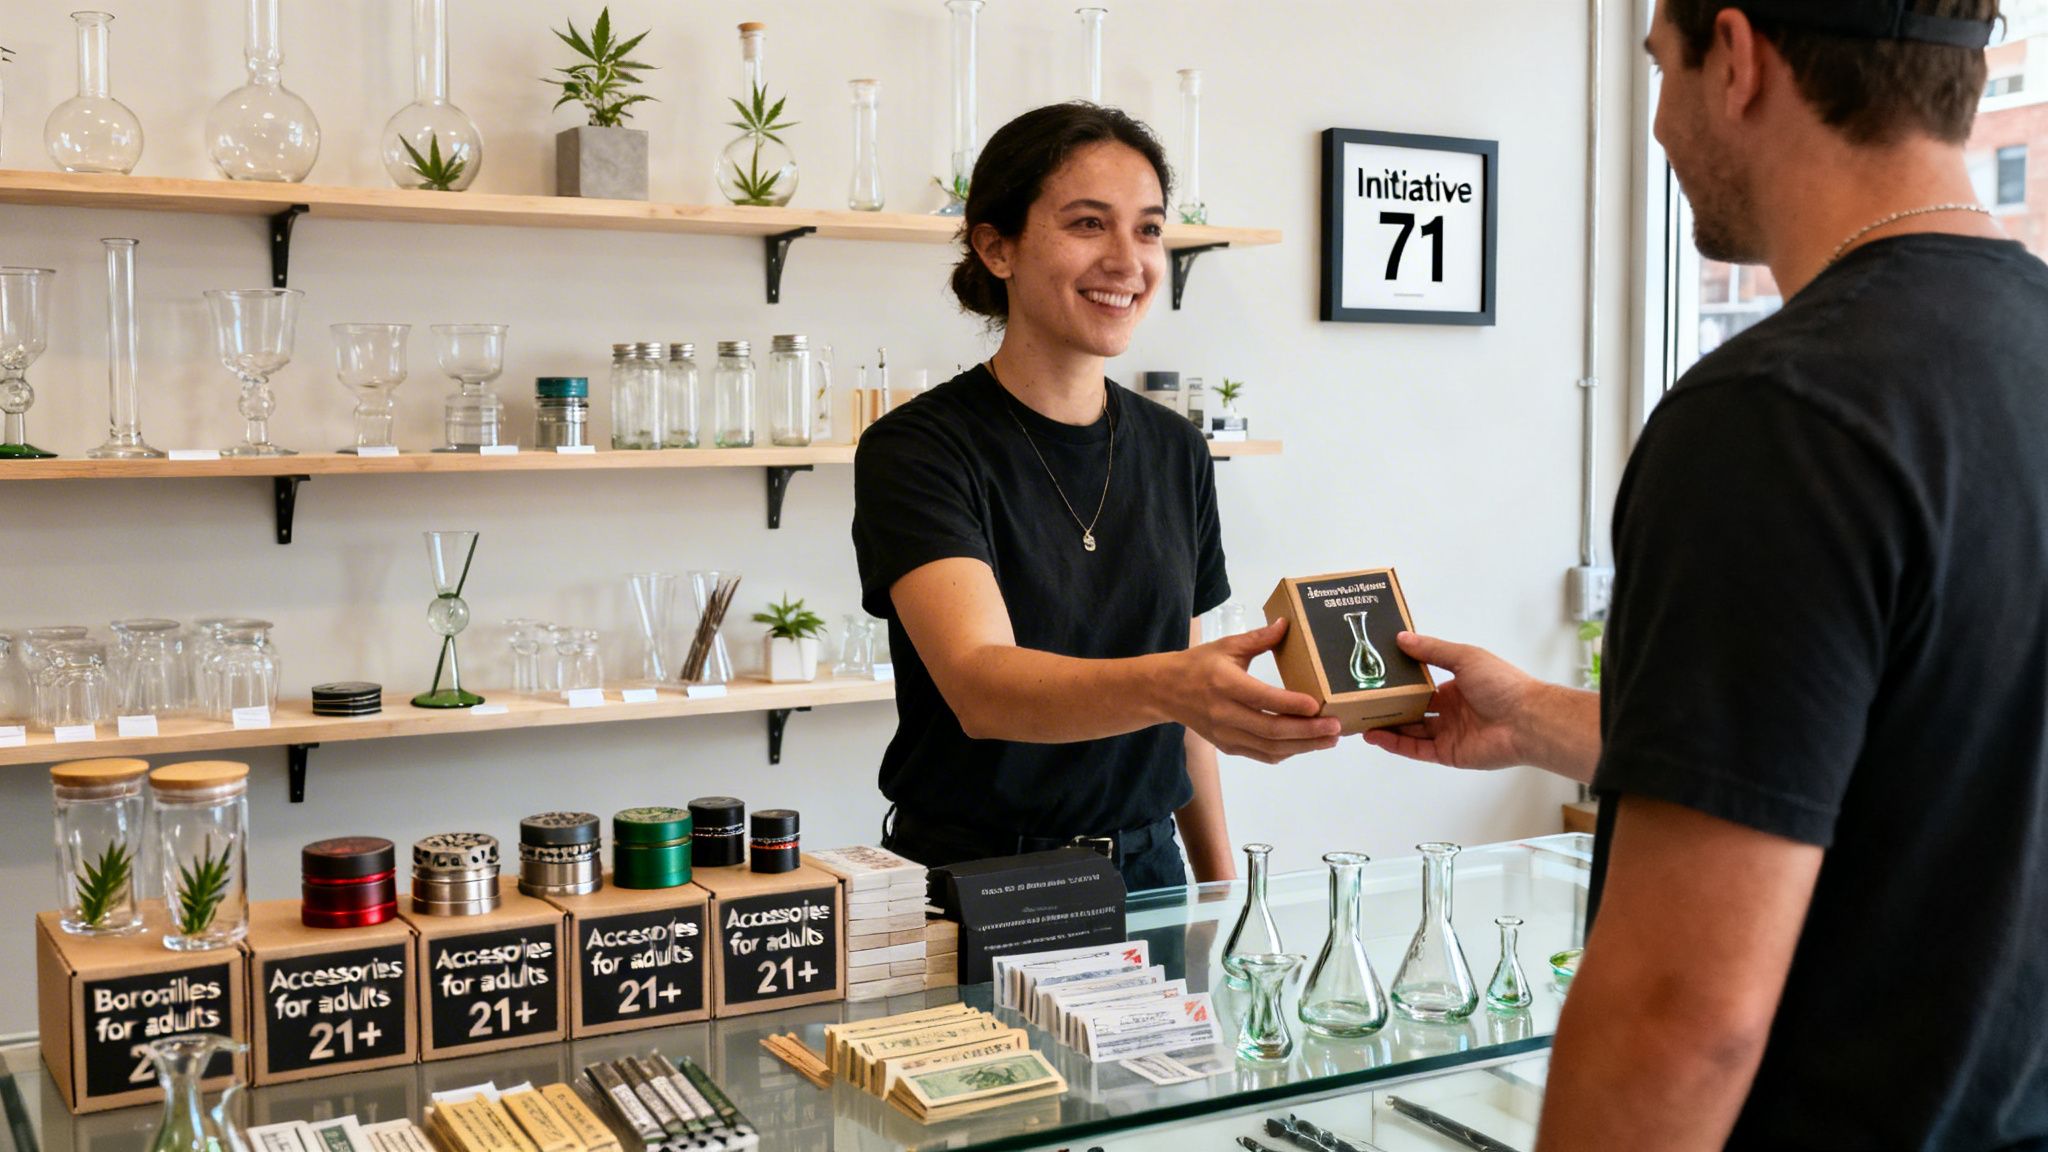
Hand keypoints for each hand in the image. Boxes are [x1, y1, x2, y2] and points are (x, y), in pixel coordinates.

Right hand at [1171, 618, 1341, 764]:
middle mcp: (1224, 714)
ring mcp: (1226, 734)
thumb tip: (1287, 624)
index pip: (1262, 699)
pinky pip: (1261, 755)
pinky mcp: (1228, 747)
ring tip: (1329, 739)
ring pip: (1269, 748)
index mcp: (1225, 684)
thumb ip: (1258, 639)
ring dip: (1303, 746)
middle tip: (1335, 727)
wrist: (1164, 691)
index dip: (1291, 704)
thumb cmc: (1199, 665)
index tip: (1318, 705)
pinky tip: (1305, 744)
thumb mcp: (1226, 646)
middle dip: (1307, 731)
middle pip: (1271, 730)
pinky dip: (1286, 752)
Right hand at [1362, 631, 1534, 769]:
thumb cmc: (1502, 685)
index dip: (1401, 684)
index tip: (1377, 678)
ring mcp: (1449, 734)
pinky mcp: (1448, 754)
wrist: (1525, 720)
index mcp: (1456, 687)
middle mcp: (1451, 711)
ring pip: (1411, 731)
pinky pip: (1417, 750)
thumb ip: (1432, 650)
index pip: (1421, 686)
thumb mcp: (1464, 657)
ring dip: (1387, 727)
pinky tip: (1376, 737)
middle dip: (1389, 708)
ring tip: (1361, 721)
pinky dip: (1396, 744)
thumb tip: (1402, 638)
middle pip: (1413, 710)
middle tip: (1363, 703)